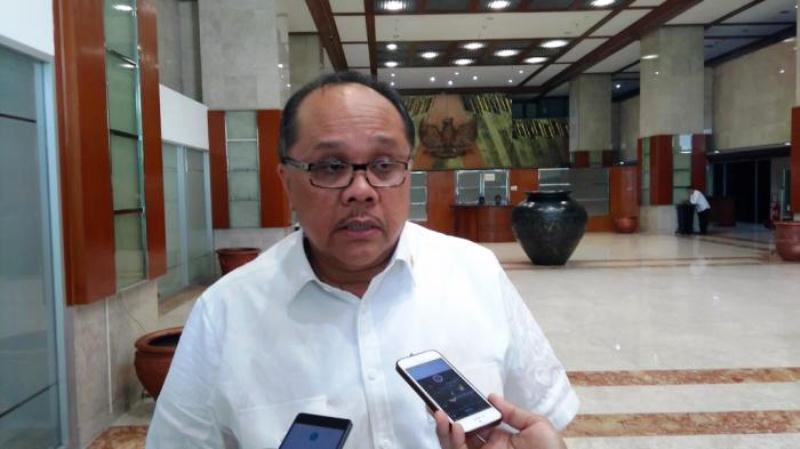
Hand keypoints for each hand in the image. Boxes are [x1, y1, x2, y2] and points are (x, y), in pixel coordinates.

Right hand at [434, 394, 565, 448]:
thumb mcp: (537, 426)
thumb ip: (513, 412)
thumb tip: (491, 397)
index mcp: (499, 437)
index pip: (475, 422)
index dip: (463, 410)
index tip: (452, 395)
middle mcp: (487, 448)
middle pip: (459, 433)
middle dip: (446, 418)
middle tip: (434, 402)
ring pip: (454, 445)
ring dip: (444, 429)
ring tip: (441, 413)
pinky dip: (454, 441)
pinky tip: (456, 427)